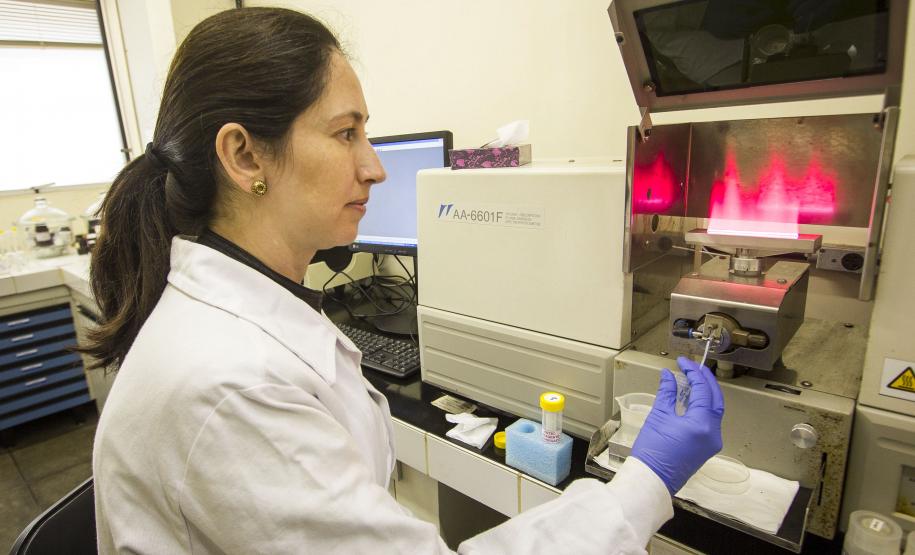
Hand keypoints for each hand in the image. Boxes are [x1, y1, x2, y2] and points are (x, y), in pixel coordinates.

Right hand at [631, 356, 724, 494]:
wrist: (651, 480)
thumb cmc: (652, 452)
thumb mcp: (658, 417)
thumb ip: (667, 392)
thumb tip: (668, 375)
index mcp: (702, 424)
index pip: (703, 390)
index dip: (693, 372)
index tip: (682, 362)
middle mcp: (713, 433)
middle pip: (715, 398)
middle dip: (705, 380)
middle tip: (692, 367)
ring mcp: (713, 441)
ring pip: (715, 409)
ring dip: (705, 393)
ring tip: (690, 380)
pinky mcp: (707, 447)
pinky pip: (710, 421)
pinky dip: (703, 407)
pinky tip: (690, 399)